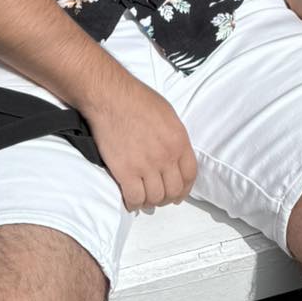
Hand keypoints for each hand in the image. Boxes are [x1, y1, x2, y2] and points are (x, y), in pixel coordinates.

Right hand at [82, 67, 197, 212]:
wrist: (111, 97)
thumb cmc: (137, 100)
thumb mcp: (168, 115)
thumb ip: (175, 137)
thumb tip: (175, 155)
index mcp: (179, 141)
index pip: (190, 175)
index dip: (185, 188)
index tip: (179, 192)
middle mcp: (166, 156)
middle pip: (174, 190)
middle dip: (168, 198)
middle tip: (160, 198)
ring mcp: (146, 166)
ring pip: (155, 198)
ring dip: (150, 202)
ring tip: (144, 198)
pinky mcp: (125, 172)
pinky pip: (134, 198)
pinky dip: (133, 203)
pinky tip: (131, 200)